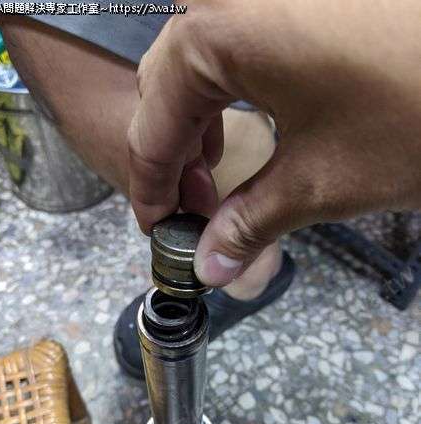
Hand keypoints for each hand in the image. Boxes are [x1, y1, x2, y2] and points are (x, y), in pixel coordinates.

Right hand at [128, 0, 420, 286]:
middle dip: (174, 159)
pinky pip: (234, 35)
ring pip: (195, 60)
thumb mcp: (321, 181)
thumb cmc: (419, 109)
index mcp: (216, 33)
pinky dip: (228, 86)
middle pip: (165, 89)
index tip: (160, 232)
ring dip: (197, 122)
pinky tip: (249, 117)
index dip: (152, 190)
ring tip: (220, 175)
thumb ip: (249, 223)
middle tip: (198, 212)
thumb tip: (210, 268)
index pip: (154, 128)